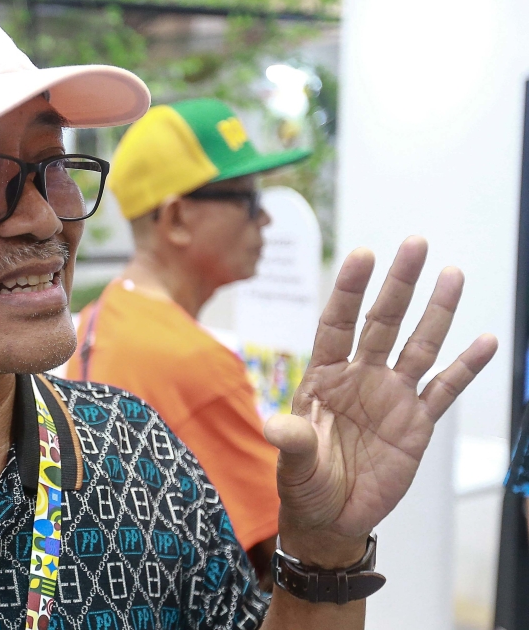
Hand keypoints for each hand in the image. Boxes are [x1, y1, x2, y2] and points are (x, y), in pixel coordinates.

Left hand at [264, 237, 497, 564]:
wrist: (331, 518)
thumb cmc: (304, 484)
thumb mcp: (293, 463)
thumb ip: (292, 442)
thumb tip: (276, 427)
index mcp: (324, 377)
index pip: (337, 323)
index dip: (349, 289)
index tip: (363, 254)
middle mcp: (360, 378)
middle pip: (382, 322)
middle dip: (399, 284)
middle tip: (415, 243)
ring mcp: (391, 397)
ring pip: (418, 345)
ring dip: (436, 312)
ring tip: (452, 274)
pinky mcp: (416, 424)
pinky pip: (444, 390)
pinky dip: (465, 368)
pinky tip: (484, 341)